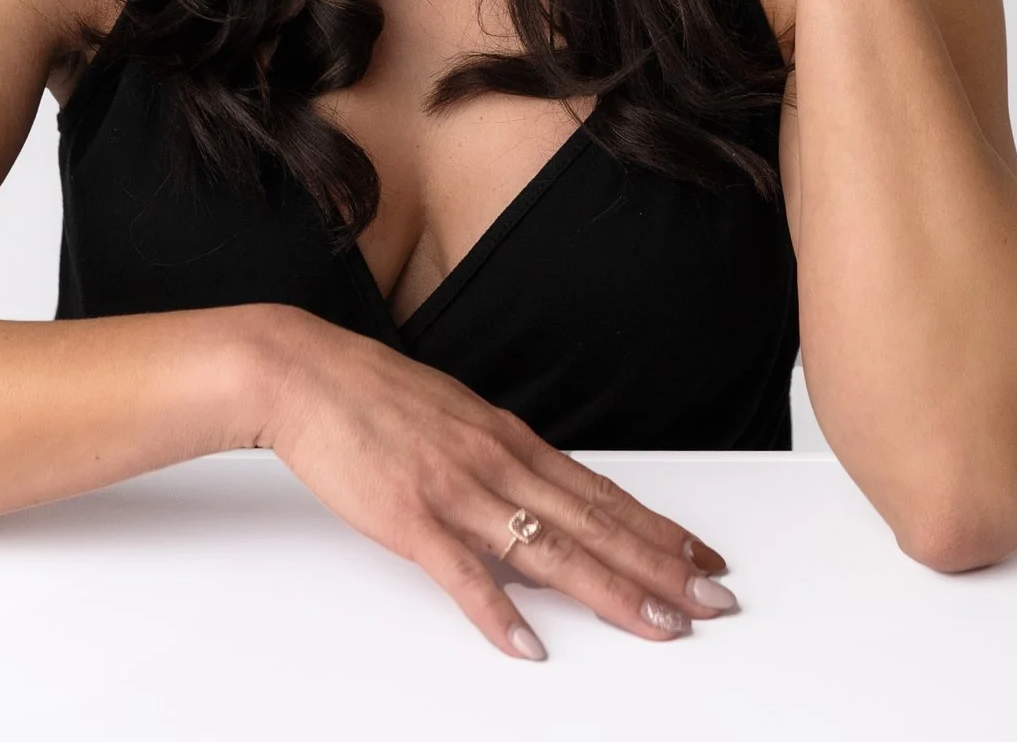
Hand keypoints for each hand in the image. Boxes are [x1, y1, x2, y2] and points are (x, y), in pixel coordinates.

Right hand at [255, 309, 737, 658]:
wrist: (304, 372)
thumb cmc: (373, 394)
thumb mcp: (456, 415)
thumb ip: (500, 457)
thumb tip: (540, 490)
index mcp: (510, 439)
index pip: (602, 493)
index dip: (658, 529)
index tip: (700, 557)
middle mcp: (497, 462)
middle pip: (595, 524)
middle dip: (661, 566)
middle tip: (712, 601)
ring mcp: (456, 490)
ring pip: (550, 549)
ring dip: (611, 592)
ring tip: (658, 624)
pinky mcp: (409, 516)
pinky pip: (463, 574)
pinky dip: (500, 613)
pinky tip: (530, 644)